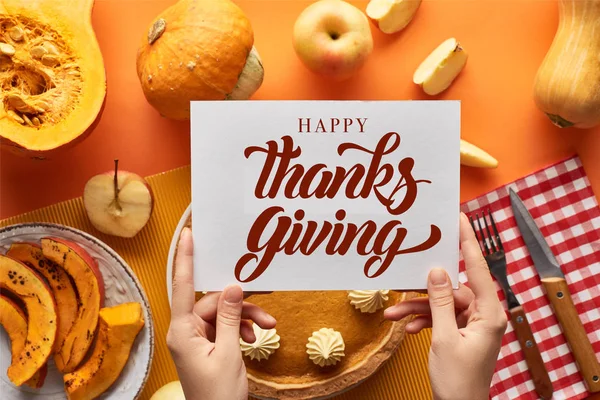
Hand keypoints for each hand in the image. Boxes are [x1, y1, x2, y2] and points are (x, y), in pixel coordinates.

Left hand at [167, 227, 276, 399]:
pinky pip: (224, 327)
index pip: (183, 287)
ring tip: (266, 327)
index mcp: (183, 331)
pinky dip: (241, 329)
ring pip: (222, 314)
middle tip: (266, 310)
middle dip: (241, 306)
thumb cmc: (218, 394)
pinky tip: (254, 337)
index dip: (184, 259)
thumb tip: (232, 287)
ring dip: (245, 319)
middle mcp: (185, 331)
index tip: (187, 235)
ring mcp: (196, 339)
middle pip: (214, 302)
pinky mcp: (206, 345)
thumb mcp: (229, 352)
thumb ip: (230, 316)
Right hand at [384, 213, 506, 399]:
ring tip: (393, 312)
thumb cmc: (459, 381)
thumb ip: (440, 301)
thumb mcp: (444, 337)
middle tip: (409, 267)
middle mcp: (484, 315)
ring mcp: (472, 324)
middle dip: (424, 287)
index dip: (468, 241)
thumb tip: (436, 271)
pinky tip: (406, 325)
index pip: (478, 268)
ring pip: (441, 303)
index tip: (459, 219)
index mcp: (490, 313)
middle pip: (452, 287)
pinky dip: (422, 319)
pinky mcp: (461, 332)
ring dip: (417, 307)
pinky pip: (440, 317)